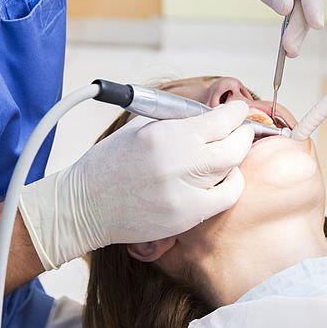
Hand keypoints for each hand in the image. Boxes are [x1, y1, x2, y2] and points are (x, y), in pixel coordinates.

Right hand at [18, 101, 253, 268]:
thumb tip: (209, 114)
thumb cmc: (109, 164)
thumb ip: (176, 119)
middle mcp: (178, 164)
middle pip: (234, 147)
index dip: (235, 113)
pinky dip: (230, 185)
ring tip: (227, 152)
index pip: (220, 121)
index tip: (238, 110)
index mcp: (165, 135)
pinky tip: (221, 178)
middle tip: (241, 130)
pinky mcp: (185, 217)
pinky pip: (225, 198)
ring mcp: (184, 194)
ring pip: (231, 171)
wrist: (84, 206)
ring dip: (234, 159)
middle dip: (242, 135)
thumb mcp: (139, 127)